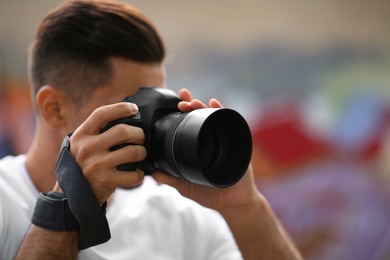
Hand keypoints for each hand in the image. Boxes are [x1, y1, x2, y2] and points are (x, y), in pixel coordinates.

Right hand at [67, 103, 145, 203]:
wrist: (69, 195)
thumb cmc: (81, 164)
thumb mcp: (80, 144)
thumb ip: (96, 131)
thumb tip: (124, 116)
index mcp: (81, 135)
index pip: (101, 114)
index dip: (120, 108)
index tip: (134, 109)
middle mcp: (88, 148)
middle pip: (123, 131)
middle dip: (138, 134)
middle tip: (140, 138)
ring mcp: (97, 165)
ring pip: (132, 152)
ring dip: (142, 152)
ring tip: (140, 154)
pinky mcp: (106, 181)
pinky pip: (134, 174)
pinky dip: (140, 174)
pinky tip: (136, 172)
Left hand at [153, 89, 259, 211]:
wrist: (233, 203)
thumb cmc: (210, 195)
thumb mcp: (186, 187)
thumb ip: (171, 179)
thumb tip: (153, 174)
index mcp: (197, 148)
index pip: (188, 127)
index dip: (181, 115)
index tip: (173, 105)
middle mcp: (210, 141)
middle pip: (200, 118)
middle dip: (191, 106)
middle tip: (182, 100)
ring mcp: (223, 140)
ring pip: (213, 117)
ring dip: (203, 106)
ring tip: (194, 102)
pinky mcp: (235, 142)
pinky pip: (229, 123)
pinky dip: (222, 111)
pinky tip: (214, 104)